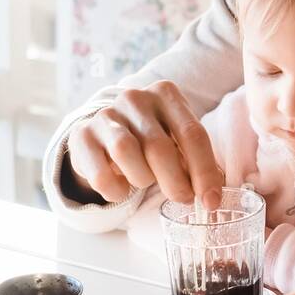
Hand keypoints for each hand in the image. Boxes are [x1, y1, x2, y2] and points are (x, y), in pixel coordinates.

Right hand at [67, 81, 223, 207]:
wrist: (105, 132)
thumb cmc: (151, 137)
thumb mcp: (177, 139)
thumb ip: (195, 160)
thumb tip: (213, 195)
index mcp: (166, 94)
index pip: (192, 133)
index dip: (204, 171)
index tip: (210, 200)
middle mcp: (135, 98)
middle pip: (159, 146)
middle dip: (176, 181)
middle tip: (182, 198)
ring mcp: (106, 115)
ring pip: (126, 153)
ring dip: (141, 179)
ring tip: (144, 182)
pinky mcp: (82, 135)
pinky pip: (100, 173)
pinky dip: (115, 190)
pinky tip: (121, 190)